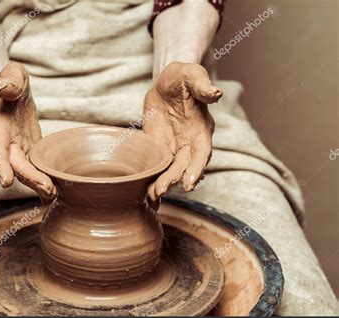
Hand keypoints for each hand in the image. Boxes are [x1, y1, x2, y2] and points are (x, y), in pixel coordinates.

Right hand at [0, 62, 55, 202]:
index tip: (6, 181)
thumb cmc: (11, 79)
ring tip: (53, 197)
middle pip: (16, 165)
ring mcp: (17, 149)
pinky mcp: (29, 151)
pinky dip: (43, 180)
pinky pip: (35, 168)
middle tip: (49, 191)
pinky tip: (55, 194)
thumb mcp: (12, 73)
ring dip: (38, 185)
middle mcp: (5, 142)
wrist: (11, 89)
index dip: (1, 164)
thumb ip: (10, 80)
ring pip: (26, 171)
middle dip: (30, 179)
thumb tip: (3, 87)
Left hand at [143, 62, 221, 208]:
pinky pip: (157, 167)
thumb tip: (216, 94)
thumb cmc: (183, 77)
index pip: (202, 152)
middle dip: (174, 179)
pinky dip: (152, 180)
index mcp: (201, 129)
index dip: (196, 168)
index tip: (189, 183)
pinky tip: (145, 195)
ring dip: (162, 184)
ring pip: (170, 171)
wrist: (167, 83)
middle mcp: (190, 143)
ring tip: (152, 197)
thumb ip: (202, 85)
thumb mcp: (192, 75)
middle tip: (161, 191)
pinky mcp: (159, 148)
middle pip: (184, 167)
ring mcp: (174, 147)